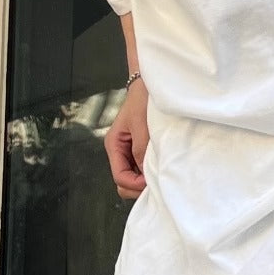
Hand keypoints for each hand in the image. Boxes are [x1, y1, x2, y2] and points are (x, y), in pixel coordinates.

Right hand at [104, 79, 149, 199]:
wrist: (149, 86)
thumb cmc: (142, 99)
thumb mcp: (141, 124)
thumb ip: (140, 149)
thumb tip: (144, 174)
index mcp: (114, 145)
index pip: (120, 177)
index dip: (135, 184)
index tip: (151, 181)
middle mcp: (119, 153)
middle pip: (124, 184)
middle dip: (138, 187)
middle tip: (156, 182)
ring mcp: (128, 155)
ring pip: (132, 181)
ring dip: (144, 182)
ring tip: (159, 174)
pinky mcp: (138, 153)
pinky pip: (141, 173)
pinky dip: (149, 175)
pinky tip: (159, 168)